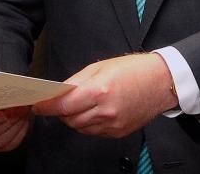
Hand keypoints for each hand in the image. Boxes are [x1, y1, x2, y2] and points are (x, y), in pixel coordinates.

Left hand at [32, 53, 177, 137]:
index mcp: (99, 91)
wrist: (161, 82)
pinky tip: (93, 111)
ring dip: (74, 118)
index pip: (63, 105)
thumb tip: (59, 91)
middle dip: (60, 111)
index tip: (38, 106)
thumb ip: (77, 81)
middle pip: (70, 119)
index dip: (46, 107)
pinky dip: (88, 123)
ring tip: (78, 105)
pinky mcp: (119, 132)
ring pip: (80, 128)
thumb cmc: (133, 70)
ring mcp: (113, 124)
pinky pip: (94, 132)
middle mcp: (105, 111)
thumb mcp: (100, 67)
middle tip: (59, 102)